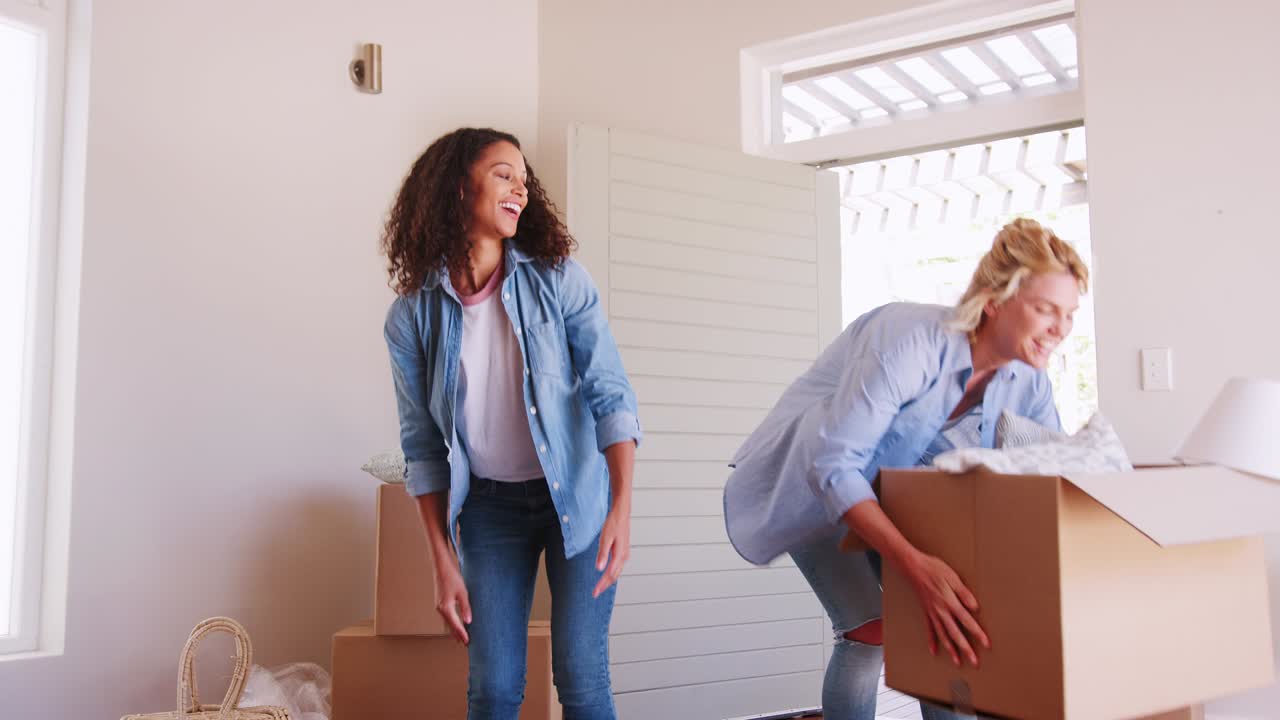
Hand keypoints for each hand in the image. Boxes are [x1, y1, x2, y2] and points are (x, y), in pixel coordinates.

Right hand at [434, 557, 471, 644]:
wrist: (441, 567)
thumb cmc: (452, 577)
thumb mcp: (462, 592)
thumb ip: (465, 607)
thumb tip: (468, 621)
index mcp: (446, 608)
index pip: (456, 625)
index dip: (462, 634)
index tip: (467, 642)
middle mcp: (440, 609)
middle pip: (450, 626)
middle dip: (457, 635)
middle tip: (464, 644)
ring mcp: (439, 606)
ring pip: (447, 622)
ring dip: (453, 630)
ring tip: (460, 637)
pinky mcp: (440, 602)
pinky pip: (445, 617)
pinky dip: (451, 623)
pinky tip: (454, 623)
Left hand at [592, 505, 630, 597]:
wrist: (621, 513)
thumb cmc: (613, 523)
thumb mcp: (605, 538)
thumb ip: (602, 554)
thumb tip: (599, 568)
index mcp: (619, 555)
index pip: (609, 575)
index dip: (601, 585)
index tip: (594, 593)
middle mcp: (624, 557)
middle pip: (614, 576)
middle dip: (604, 586)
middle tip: (595, 593)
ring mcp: (624, 554)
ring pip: (616, 572)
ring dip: (608, 581)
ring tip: (600, 587)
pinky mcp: (623, 552)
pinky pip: (617, 567)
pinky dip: (611, 574)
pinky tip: (607, 575)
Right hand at [902, 551, 988, 666]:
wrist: (912, 566)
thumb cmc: (932, 568)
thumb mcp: (952, 577)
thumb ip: (964, 593)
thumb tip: (975, 607)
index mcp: (950, 602)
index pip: (967, 622)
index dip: (978, 634)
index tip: (986, 644)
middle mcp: (941, 611)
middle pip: (955, 634)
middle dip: (965, 649)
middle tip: (974, 662)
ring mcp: (932, 613)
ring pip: (943, 635)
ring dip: (950, 650)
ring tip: (957, 662)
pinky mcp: (926, 612)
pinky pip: (929, 630)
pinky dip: (932, 641)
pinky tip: (934, 650)